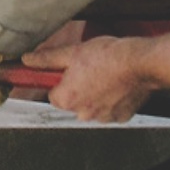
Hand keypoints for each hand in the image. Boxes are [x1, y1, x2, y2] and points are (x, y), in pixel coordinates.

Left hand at [36, 35, 152, 121]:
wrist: (141, 62)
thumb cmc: (110, 57)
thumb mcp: (73, 52)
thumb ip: (47, 59)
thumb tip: (29, 60)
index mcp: (67, 99)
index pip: (52, 94)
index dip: (59, 81)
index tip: (67, 72)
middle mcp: (83, 113)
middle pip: (72, 102)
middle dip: (78, 88)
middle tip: (88, 70)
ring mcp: (103, 117)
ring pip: (91, 106)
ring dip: (94, 94)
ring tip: (104, 75)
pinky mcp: (120, 117)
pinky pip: (110, 109)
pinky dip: (111, 99)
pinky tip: (115, 84)